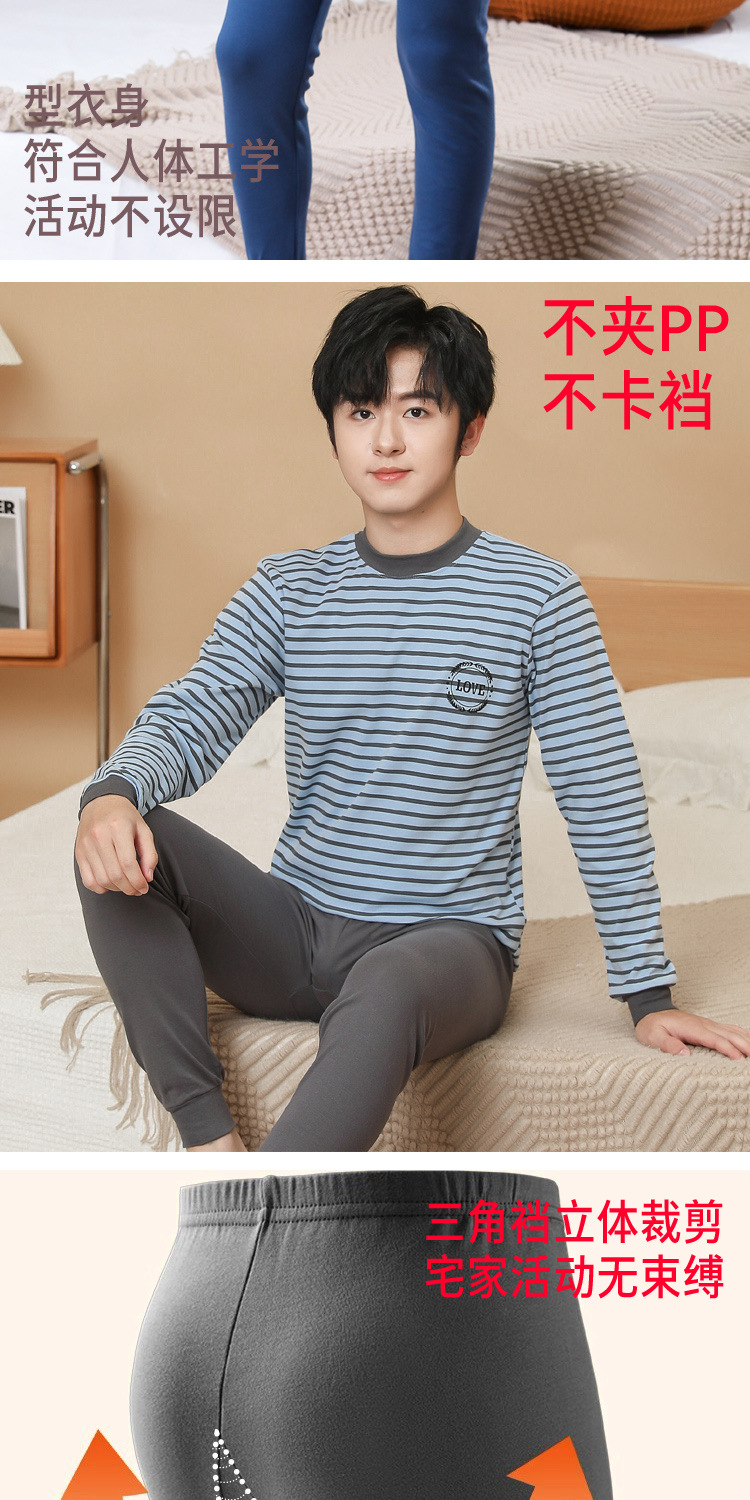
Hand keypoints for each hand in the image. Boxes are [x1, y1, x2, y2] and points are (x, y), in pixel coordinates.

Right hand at [75, 795, 157, 895]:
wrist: (102, 802)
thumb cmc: (125, 817)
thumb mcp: (143, 830)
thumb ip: (149, 854)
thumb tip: (147, 878)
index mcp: (118, 827)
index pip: (127, 863)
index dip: (138, 881)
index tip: (144, 887)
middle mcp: (99, 835)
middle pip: (115, 874)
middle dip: (129, 888)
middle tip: (137, 890)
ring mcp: (86, 845)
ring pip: (101, 880)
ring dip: (117, 889)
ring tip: (126, 886)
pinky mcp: (79, 852)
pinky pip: (88, 880)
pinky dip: (101, 888)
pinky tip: (111, 883)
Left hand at [635, 1008, 749, 1060]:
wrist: (651, 1011)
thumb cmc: (651, 1026)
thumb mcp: (652, 1035)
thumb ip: (666, 1044)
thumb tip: (684, 1053)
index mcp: (691, 1028)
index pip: (715, 1039)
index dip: (728, 1050)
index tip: (739, 1060)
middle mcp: (703, 1024)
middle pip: (729, 1035)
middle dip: (744, 1046)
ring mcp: (707, 1024)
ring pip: (732, 1031)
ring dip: (745, 1040)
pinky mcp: (708, 1026)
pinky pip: (728, 1028)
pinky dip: (740, 1034)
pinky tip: (747, 1040)